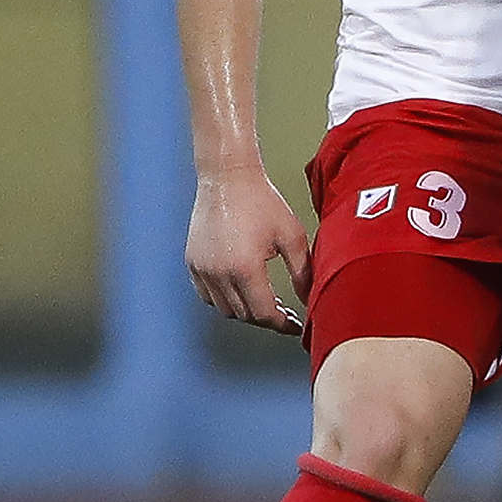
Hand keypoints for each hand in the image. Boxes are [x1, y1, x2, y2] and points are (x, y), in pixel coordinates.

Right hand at [186, 165, 309, 334]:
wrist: (228, 177)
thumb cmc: (261, 201)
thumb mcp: (292, 235)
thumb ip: (303, 271)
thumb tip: (309, 300)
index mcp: (245, 268)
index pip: (263, 314)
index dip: (282, 324)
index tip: (294, 325)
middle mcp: (219, 273)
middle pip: (244, 315)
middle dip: (266, 317)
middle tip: (284, 311)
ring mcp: (202, 269)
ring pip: (225, 308)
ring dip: (245, 309)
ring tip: (264, 299)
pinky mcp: (192, 262)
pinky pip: (207, 295)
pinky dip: (224, 299)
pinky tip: (241, 288)